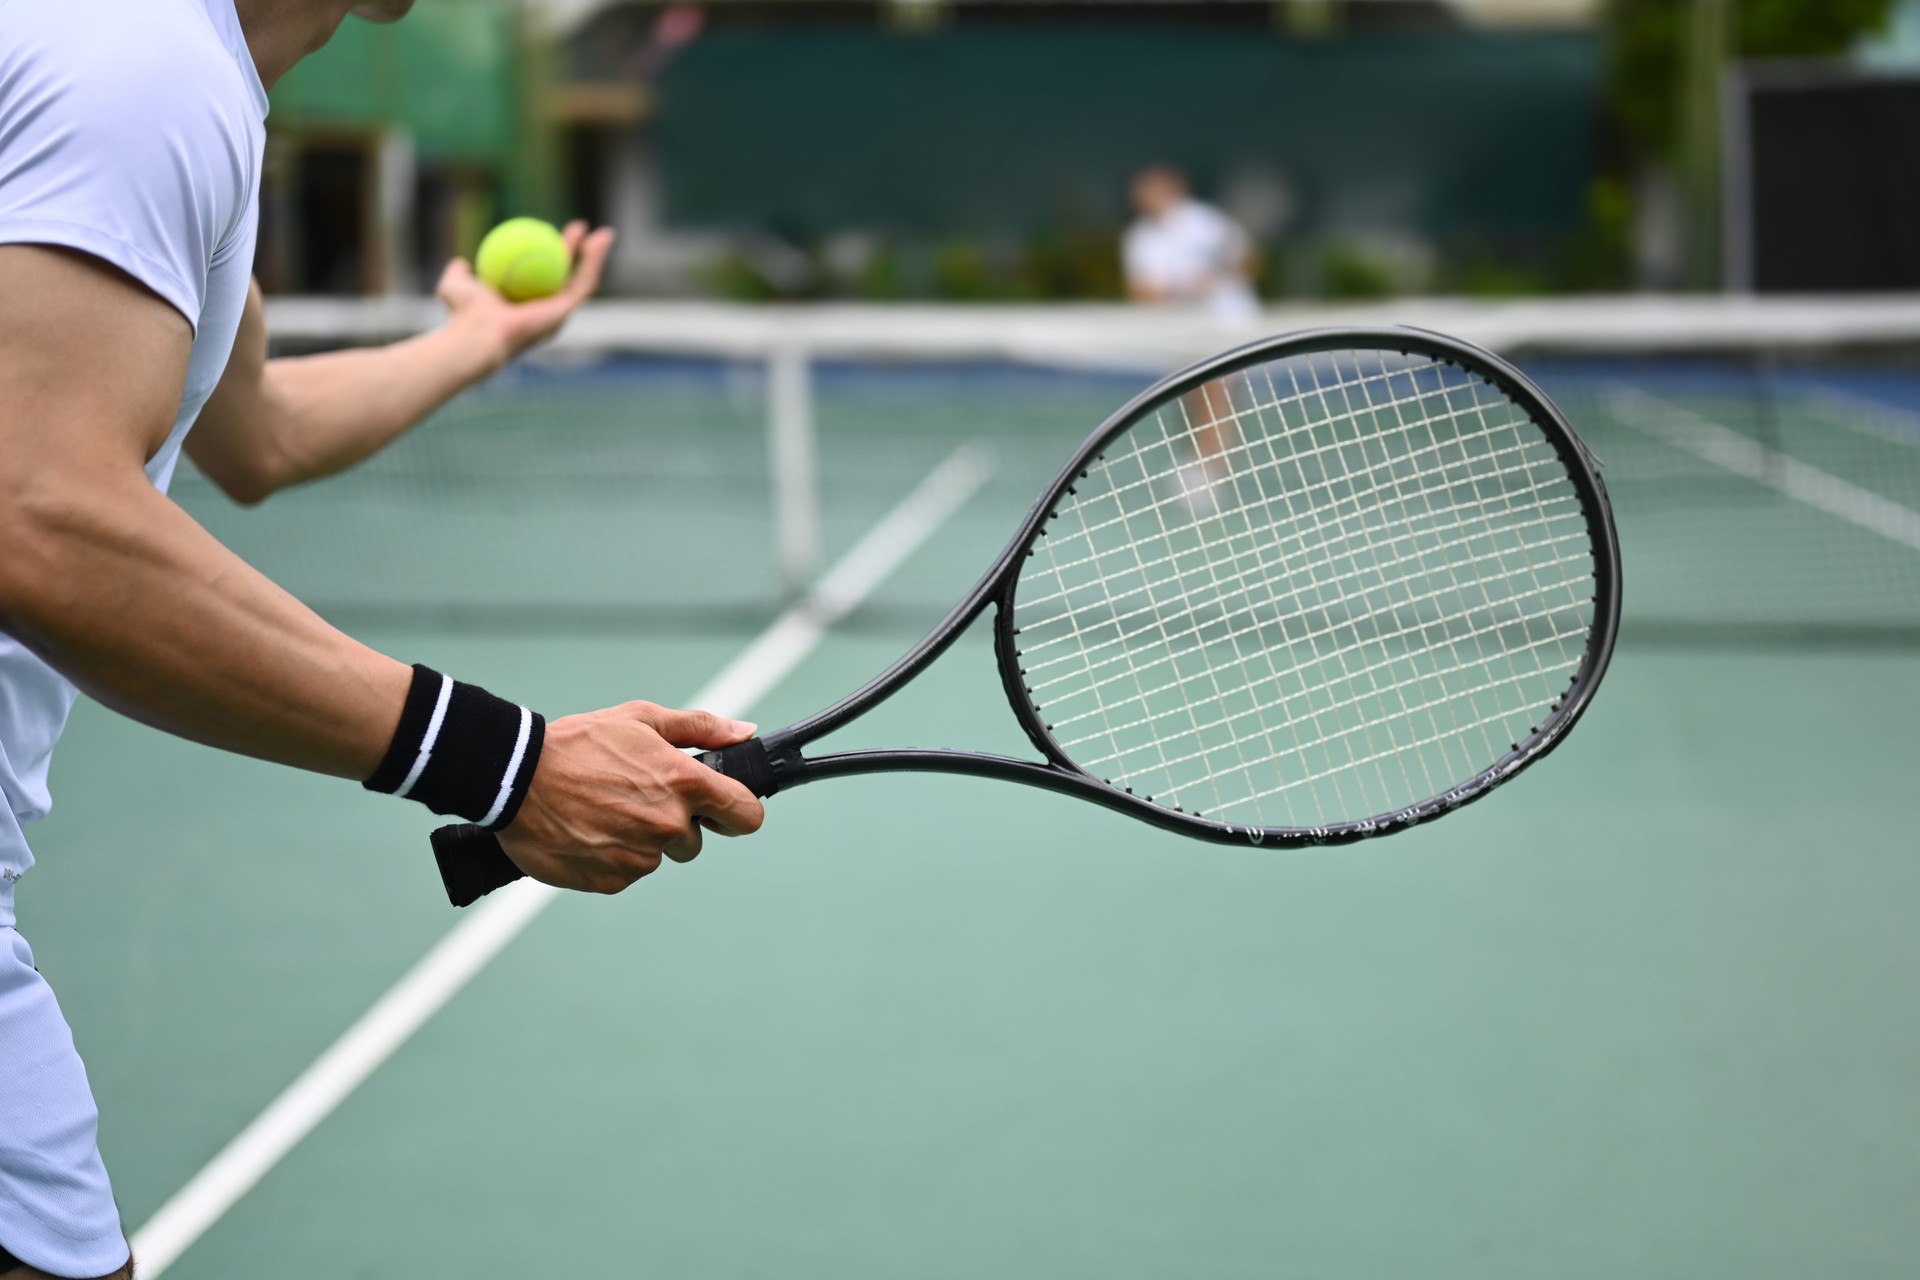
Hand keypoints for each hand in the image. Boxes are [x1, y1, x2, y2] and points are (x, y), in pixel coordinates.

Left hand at [435, 221, 615, 373]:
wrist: (477, 332)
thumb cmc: (462, 313)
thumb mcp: (455, 285)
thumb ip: (459, 275)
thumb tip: (462, 264)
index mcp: (525, 307)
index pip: (542, 274)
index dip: (550, 252)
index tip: (549, 230)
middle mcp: (545, 313)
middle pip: (567, 276)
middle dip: (578, 253)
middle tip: (577, 228)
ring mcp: (558, 314)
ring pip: (584, 280)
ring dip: (596, 256)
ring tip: (602, 234)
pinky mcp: (566, 312)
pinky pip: (585, 282)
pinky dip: (595, 261)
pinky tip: (598, 242)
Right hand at [495, 702, 765, 894]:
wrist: (515, 780)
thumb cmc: (578, 744)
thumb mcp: (641, 719)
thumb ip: (699, 728)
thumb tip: (744, 733)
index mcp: (684, 783)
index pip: (746, 815)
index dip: (738, 812)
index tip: (725, 810)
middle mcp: (668, 825)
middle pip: (694, 840)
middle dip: (672, 823)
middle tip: (633, 797)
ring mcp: (640, 857)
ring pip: (657, 856)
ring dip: (638, 839)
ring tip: (602, 810)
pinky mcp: (613, 881)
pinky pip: (626, 873)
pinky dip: (612, 857)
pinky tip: (588, 831)